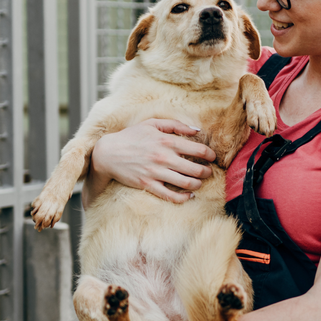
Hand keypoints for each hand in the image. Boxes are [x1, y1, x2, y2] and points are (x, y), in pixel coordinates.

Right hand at [87, 119, 216, 203]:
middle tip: (208, 172)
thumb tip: (196, 130)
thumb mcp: (152, 123)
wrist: (108, 153)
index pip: (198, 150)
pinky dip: (184, 197)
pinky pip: (171, 196)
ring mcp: (156, 173)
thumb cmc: (131, 136)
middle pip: (196, 169)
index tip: (212, 157)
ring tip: (199, 182)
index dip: (210, 155)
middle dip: (207, 171)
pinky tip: (189, 194)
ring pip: (186, 183)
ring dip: (198, 184)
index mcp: (167, 141)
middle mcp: (163, 157)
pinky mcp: (148, 185)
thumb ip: (176, 125)